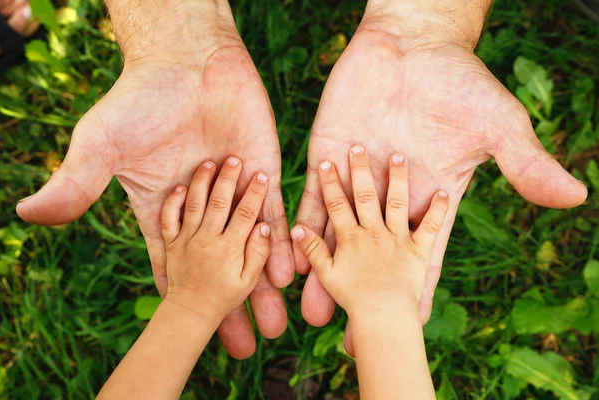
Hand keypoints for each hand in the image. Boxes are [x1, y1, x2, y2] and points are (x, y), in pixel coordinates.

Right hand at [16, 2, 292, 358]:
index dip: (180, 299)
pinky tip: (291, 276)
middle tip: (246, 346)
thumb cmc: (139, 100)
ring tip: (276, 325)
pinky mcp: (263, 173)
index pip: (174, 263)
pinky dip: (280, 244)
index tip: (190, 334)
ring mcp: (235, 193)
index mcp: (166, 209)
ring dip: (262, 285)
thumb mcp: (102, 144)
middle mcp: (203, 208)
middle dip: (230, 306)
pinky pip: (273, 215)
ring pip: (250, 248)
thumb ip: (76, 182)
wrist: (187, 60)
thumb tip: (28, 215)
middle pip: (217, 266)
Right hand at [292, 146, 448, 316]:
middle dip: (359, 170)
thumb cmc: (353, 301)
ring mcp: (398, 237)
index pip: (337, 204)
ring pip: (395, 201)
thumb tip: (297, 228)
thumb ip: (313, 249)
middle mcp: (374, 231)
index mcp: (351, 237)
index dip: (330, 183)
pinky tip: (443, 191)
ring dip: (396, 179)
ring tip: (398, 156)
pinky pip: (431, 225)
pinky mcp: (419, 247)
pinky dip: (437, 209)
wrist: (385, 317)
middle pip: (364, 195)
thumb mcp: (327, 274)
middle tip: (356, 147)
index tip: (326, 163)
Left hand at [296, 2, 586, 350]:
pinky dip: (301, 226)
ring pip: (339, 234)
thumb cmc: (459, 82)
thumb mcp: (498, 124)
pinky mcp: (328, 157)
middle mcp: (390, 197)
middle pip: (376, 255)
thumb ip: (525, 163)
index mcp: (430, 197)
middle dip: (365, 292)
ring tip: (312, 311)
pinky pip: (311, 198)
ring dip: (325, 272)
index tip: (413, 326)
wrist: (412, 42)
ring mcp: (356, 179)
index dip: (420, 289)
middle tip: (352, 336)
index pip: (424, 252)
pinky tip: (290, 257)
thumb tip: (575, 196)